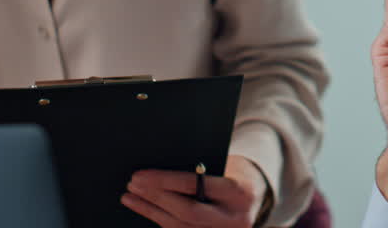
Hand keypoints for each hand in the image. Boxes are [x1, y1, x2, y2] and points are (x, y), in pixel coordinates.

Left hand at [123, 154, 269, 226]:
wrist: (255, 193)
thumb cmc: (234, 172)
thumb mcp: (225, 165)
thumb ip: (200, 172)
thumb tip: (157, 172)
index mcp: (239, 192)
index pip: (196, 187)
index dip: (165, 181)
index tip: (142, 175)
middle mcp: (235, 218)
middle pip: (187, 212)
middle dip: (156, 197)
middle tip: (134, 184)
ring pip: (180, 227)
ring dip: (151, 211)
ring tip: (131, 196)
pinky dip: (160, 220)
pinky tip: (146, 209)